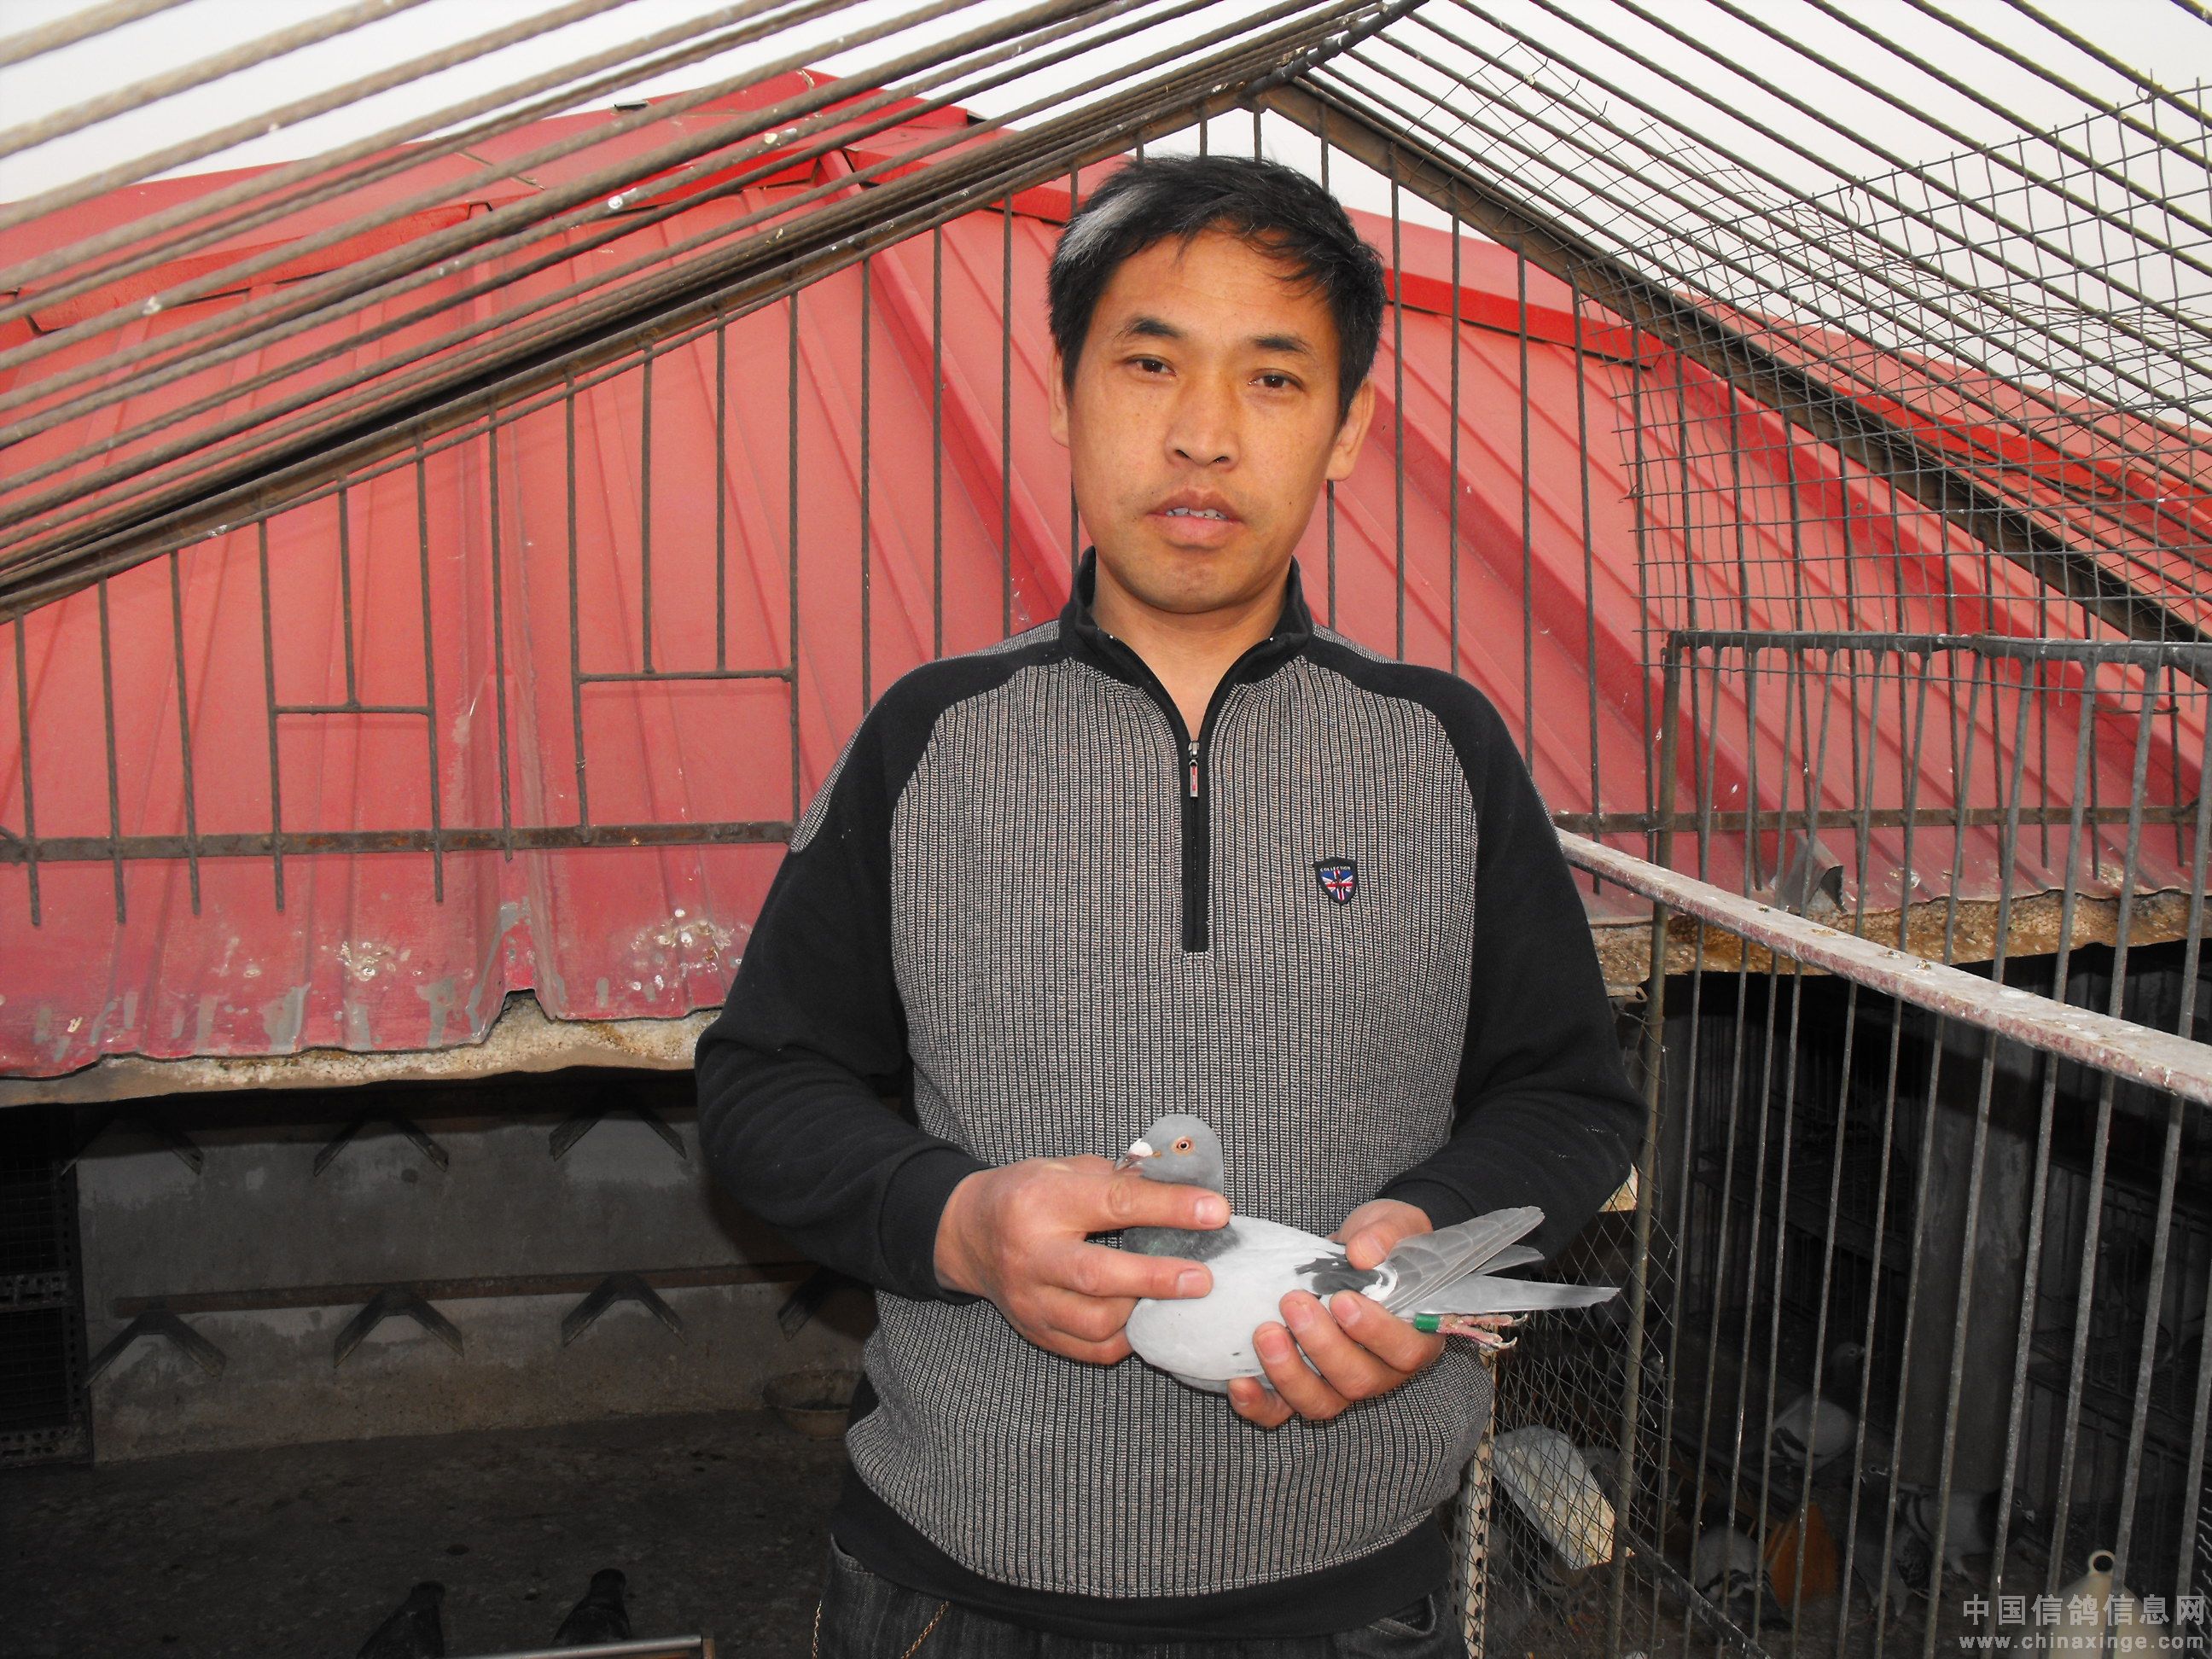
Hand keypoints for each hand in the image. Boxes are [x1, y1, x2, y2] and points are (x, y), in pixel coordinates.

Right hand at [933, 1155, 1225, 1364]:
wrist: (967, 1233)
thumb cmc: (1026, 1194)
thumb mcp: (1065, 1169)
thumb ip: (1120, 1179)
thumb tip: (1182, 1187)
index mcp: (1043, 1201)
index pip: (1115, 1203)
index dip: (1170, 1208)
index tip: (1216, 1211)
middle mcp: (1031, 1253)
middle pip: (1099, 1276)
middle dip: (1157, 1279)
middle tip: (1204, 1279)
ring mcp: (1030, 1298)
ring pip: (1095, 1322)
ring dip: (1142, 1311)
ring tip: (1172, 1296)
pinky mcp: (1034, 1330)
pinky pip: (1090, 1349)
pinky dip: (1125, 1338)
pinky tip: (1144, 1318)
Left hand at [1228, 1198, 1444, 1427]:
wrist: (1353, 1251)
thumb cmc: (1382, 1243)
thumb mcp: (1394, 1226)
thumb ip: (1385, 1236)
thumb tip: (1362, 1253)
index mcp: (1414, 1338)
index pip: (1404, 1352)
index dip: (1375, 1332)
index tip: (1342, 1299)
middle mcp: (1380, 1371)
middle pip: (1356, 1381)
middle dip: (1322, 1346)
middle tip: (1293, 1303)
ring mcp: (1339, 1384)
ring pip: (1319, 1402)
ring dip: (1289, 1373)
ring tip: (1265, 1332)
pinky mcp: (1302, 1385)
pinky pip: (1281, 1411)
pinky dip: (1259, 1404)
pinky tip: (1239, 1381)